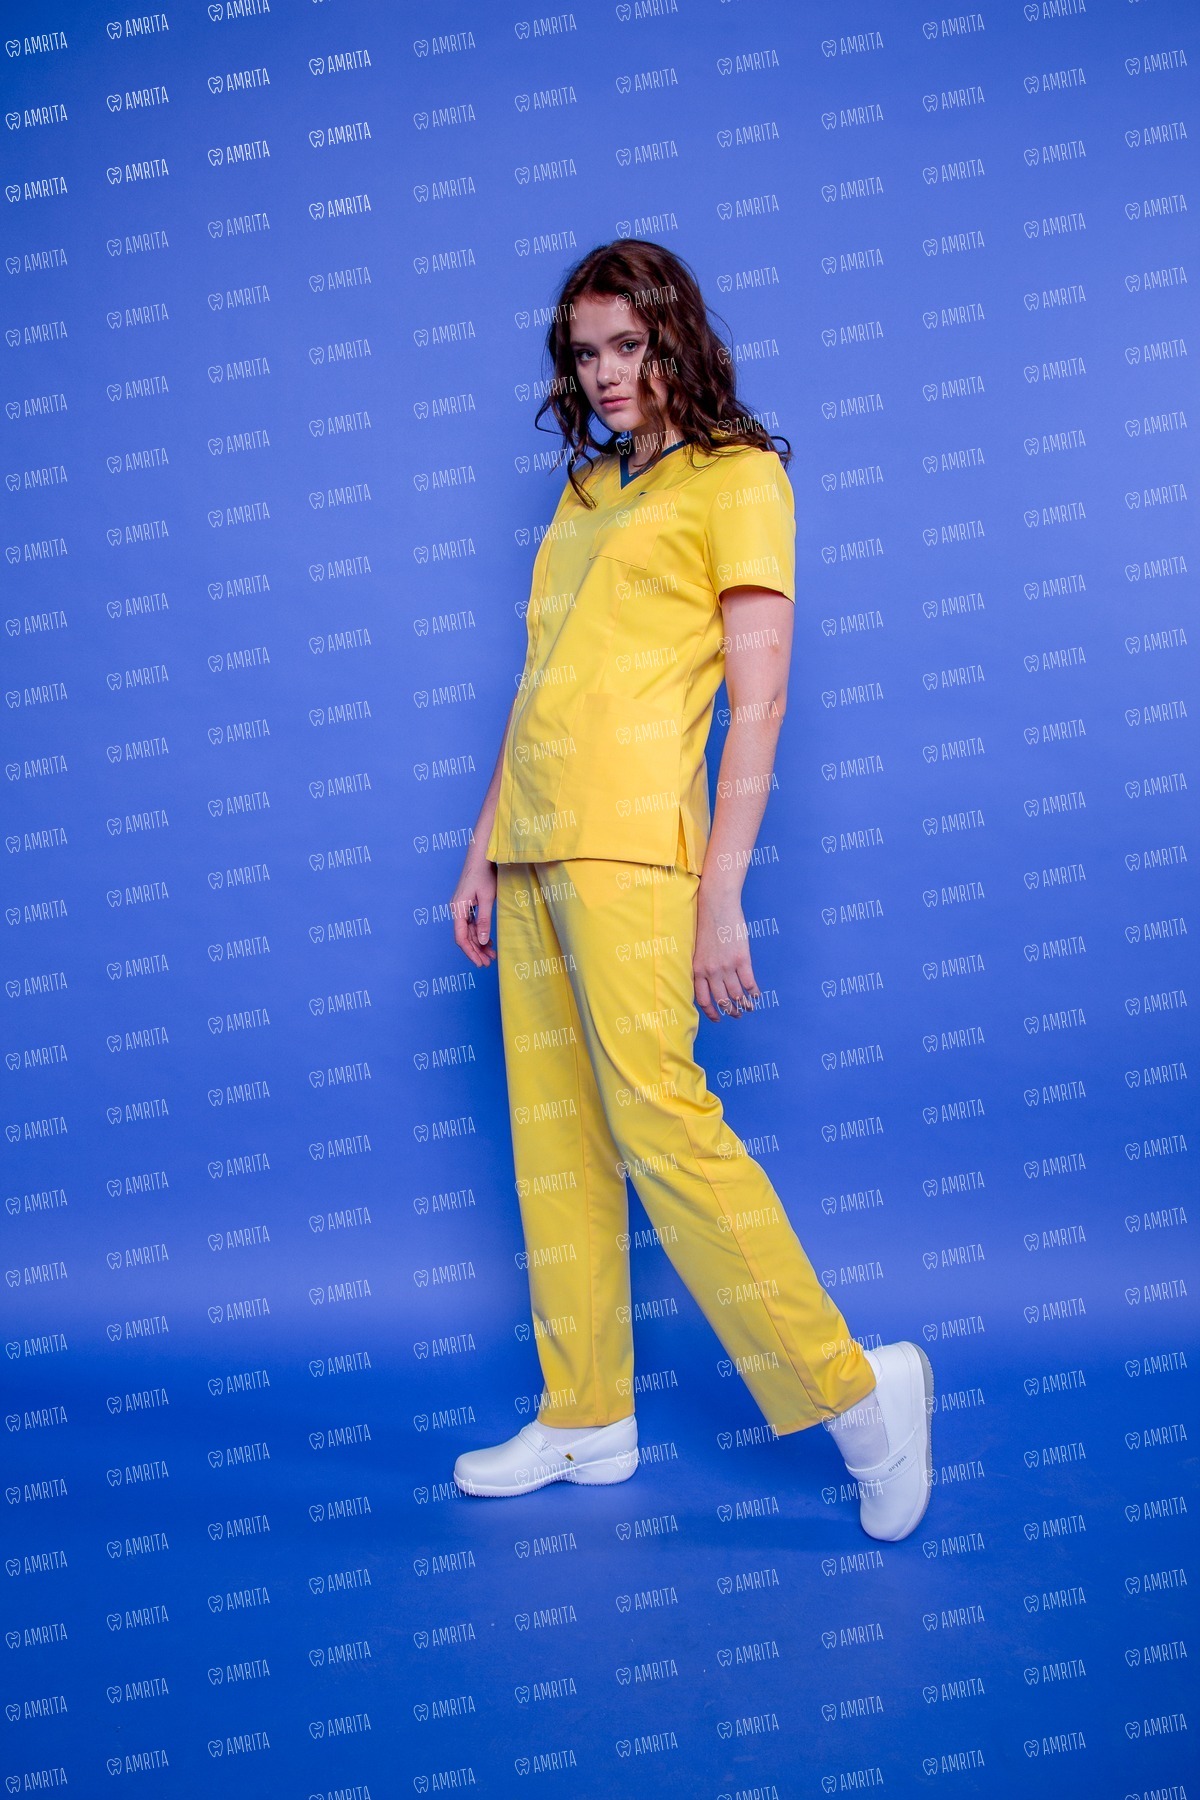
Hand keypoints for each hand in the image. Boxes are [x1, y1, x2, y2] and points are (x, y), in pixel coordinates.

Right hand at [450, 854, 497, 968]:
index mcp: (458, 909)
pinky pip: (471, 923)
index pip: (460, 938)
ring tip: (491, 955)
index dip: (470, 952)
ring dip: (478, 943)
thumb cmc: (484, 874)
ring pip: (468, 931)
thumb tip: (481, 941)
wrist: (481, 856)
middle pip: (464, 936)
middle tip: (488, 963)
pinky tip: (487, 942)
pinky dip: (479, 933)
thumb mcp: (487, 899)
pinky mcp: (467, 904)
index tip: (479, 963)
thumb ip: (484, 921)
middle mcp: (456, 909)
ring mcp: (461, 907)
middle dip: (476, 951)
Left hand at [693, 879, 757, 1022]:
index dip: (711, 1012)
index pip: (703, 999)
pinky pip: (749, 983)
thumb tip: (711, 982)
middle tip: (737, 1014)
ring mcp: (727, 966)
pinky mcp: (742, 959)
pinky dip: (754, 992)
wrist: (717, 906)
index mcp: (698, 969)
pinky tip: (756, 995)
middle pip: (722, 1000)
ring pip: (736, 995)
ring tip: (748, 1007)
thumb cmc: (707, 925)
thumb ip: (703, 967)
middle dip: (730, 1011)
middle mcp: (711, 971)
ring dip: (744, 1004)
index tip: (718, 1018)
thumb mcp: (698, 950)